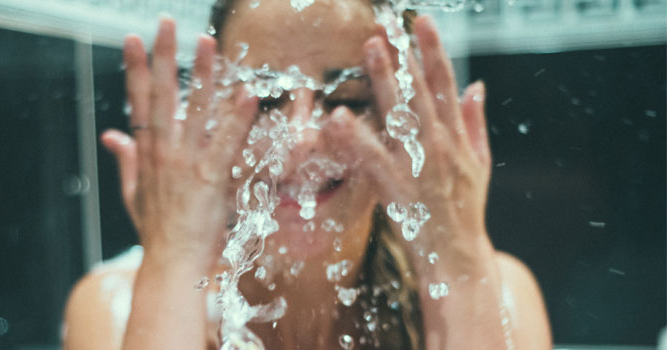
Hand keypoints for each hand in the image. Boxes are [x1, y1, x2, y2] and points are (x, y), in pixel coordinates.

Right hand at [101, 18, 257, 263]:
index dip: (136, 68)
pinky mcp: (211, 179)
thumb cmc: (156, 230)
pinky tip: (246, 93)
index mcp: (147, 153)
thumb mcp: (133, 192)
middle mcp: (163, 152)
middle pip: (162, 96)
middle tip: (166, 23)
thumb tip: (110, 134)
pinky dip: (236, 119)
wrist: (172, 263)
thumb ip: (124, 160)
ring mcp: (186, 164)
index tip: (133, 38)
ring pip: (194, 111)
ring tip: (208, 42)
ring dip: (202, 74)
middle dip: (164, 56)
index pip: (139, 102)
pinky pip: (226, 142)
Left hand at [325, 15, 491, 273]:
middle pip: (420, 91)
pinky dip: (355, 136)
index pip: (445, 83)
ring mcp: (417, 162)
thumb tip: (477, 85)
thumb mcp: (480, 162)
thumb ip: (475, 122)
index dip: (435, 51)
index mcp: (456, 135)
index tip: (423, 23)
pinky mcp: (396, 184)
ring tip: (370, 48)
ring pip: (399, 113)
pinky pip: (371, 156)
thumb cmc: (465, 207)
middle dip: (405, 56)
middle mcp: (438, 143)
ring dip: (384, 78)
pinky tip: (338, 116)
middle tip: (388, 26)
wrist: (457, 252)